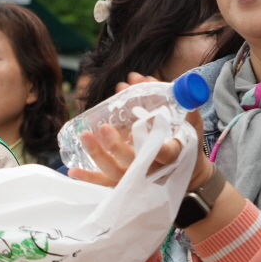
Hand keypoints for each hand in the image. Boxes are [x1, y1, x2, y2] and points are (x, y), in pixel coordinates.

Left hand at [70, 102, 207, 190]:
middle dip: (116, 146)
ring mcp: (137, 179)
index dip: (150, 146)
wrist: (188, 173)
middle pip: (134, 162)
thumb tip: (135, 77)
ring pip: (115, 172)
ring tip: (84, 136)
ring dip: (98, 155)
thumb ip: (168, 98)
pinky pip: (105, 183)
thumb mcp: (188, 122)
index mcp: (172, 155)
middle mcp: (153, 169)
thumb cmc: (185, 141)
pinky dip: (89, 177)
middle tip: (103, 128)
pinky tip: (72, 170)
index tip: (136, 132)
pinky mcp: (125, 184)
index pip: (165, 153)